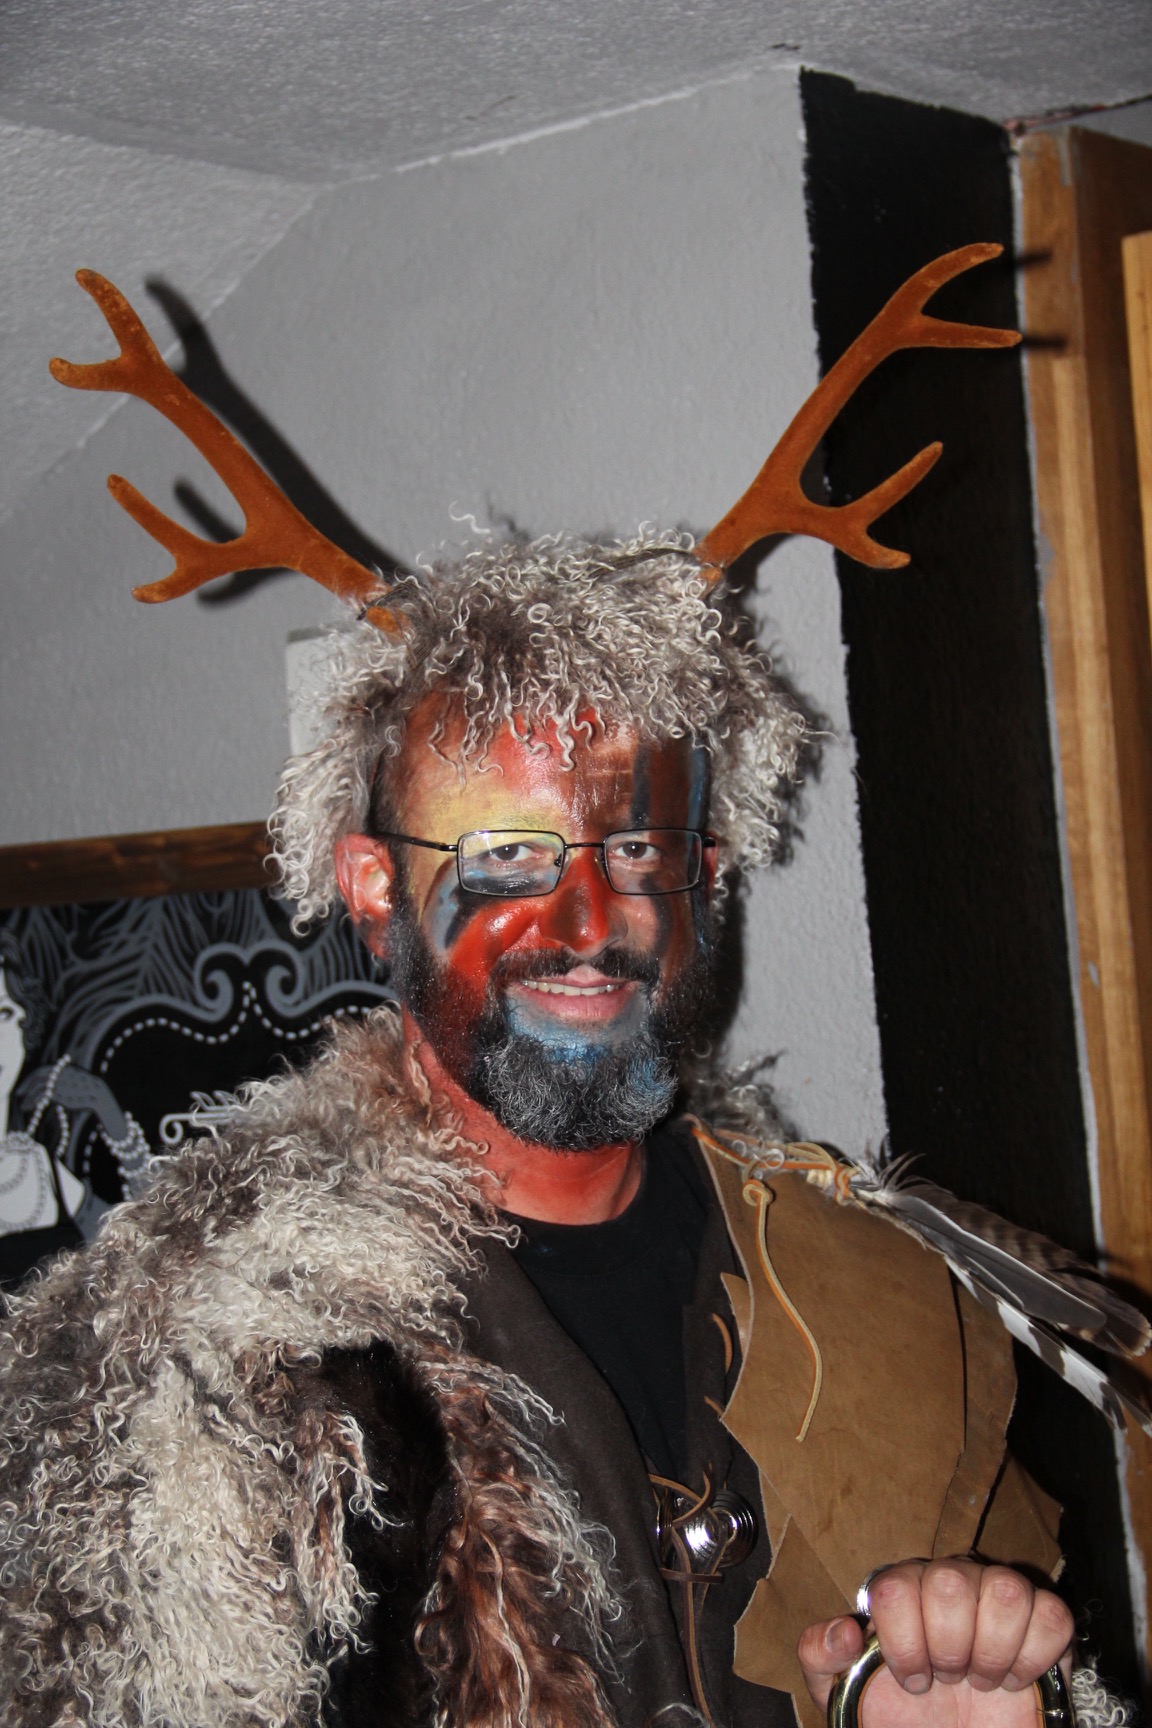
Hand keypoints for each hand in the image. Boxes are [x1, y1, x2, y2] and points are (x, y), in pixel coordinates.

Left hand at [18, 1064, 126, 1136]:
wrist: (99, 1095)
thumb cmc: (89, 1091)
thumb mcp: (76, 1081)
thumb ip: (65, 1080)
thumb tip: (55, 1086)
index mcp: (63, 1069)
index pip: (43, 1070)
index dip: (32, 1078)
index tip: (26, 1086)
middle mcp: (59, 1073)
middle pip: (37, 1076)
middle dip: (26, 1086)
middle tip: (19, 1094)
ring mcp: (58, 1082)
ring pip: (36, 1087)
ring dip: (28, 1097)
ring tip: (24, 1106)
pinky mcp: (58, 1092)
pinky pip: (40, 1096)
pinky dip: (33, 1101)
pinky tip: (31, 1107)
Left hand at [798, 1559, 1073, 1727]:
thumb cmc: (899, 1712)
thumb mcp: (843, 1689)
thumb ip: (820, 1654)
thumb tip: (845, 1631)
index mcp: (900, 1589)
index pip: (895, 1586)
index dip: (904, 1642)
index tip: (913, 1681)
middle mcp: (949, 1580)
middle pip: (949, 1582)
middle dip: (947, 1648)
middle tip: (948, 1680)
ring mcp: (998, 1594)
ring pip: (1005, 1590)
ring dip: (991, 1652)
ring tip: (979, 1682)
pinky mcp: (1044, 1620)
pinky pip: (1052, 1615)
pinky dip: (1034, 1657)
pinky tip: (1014, 1679)